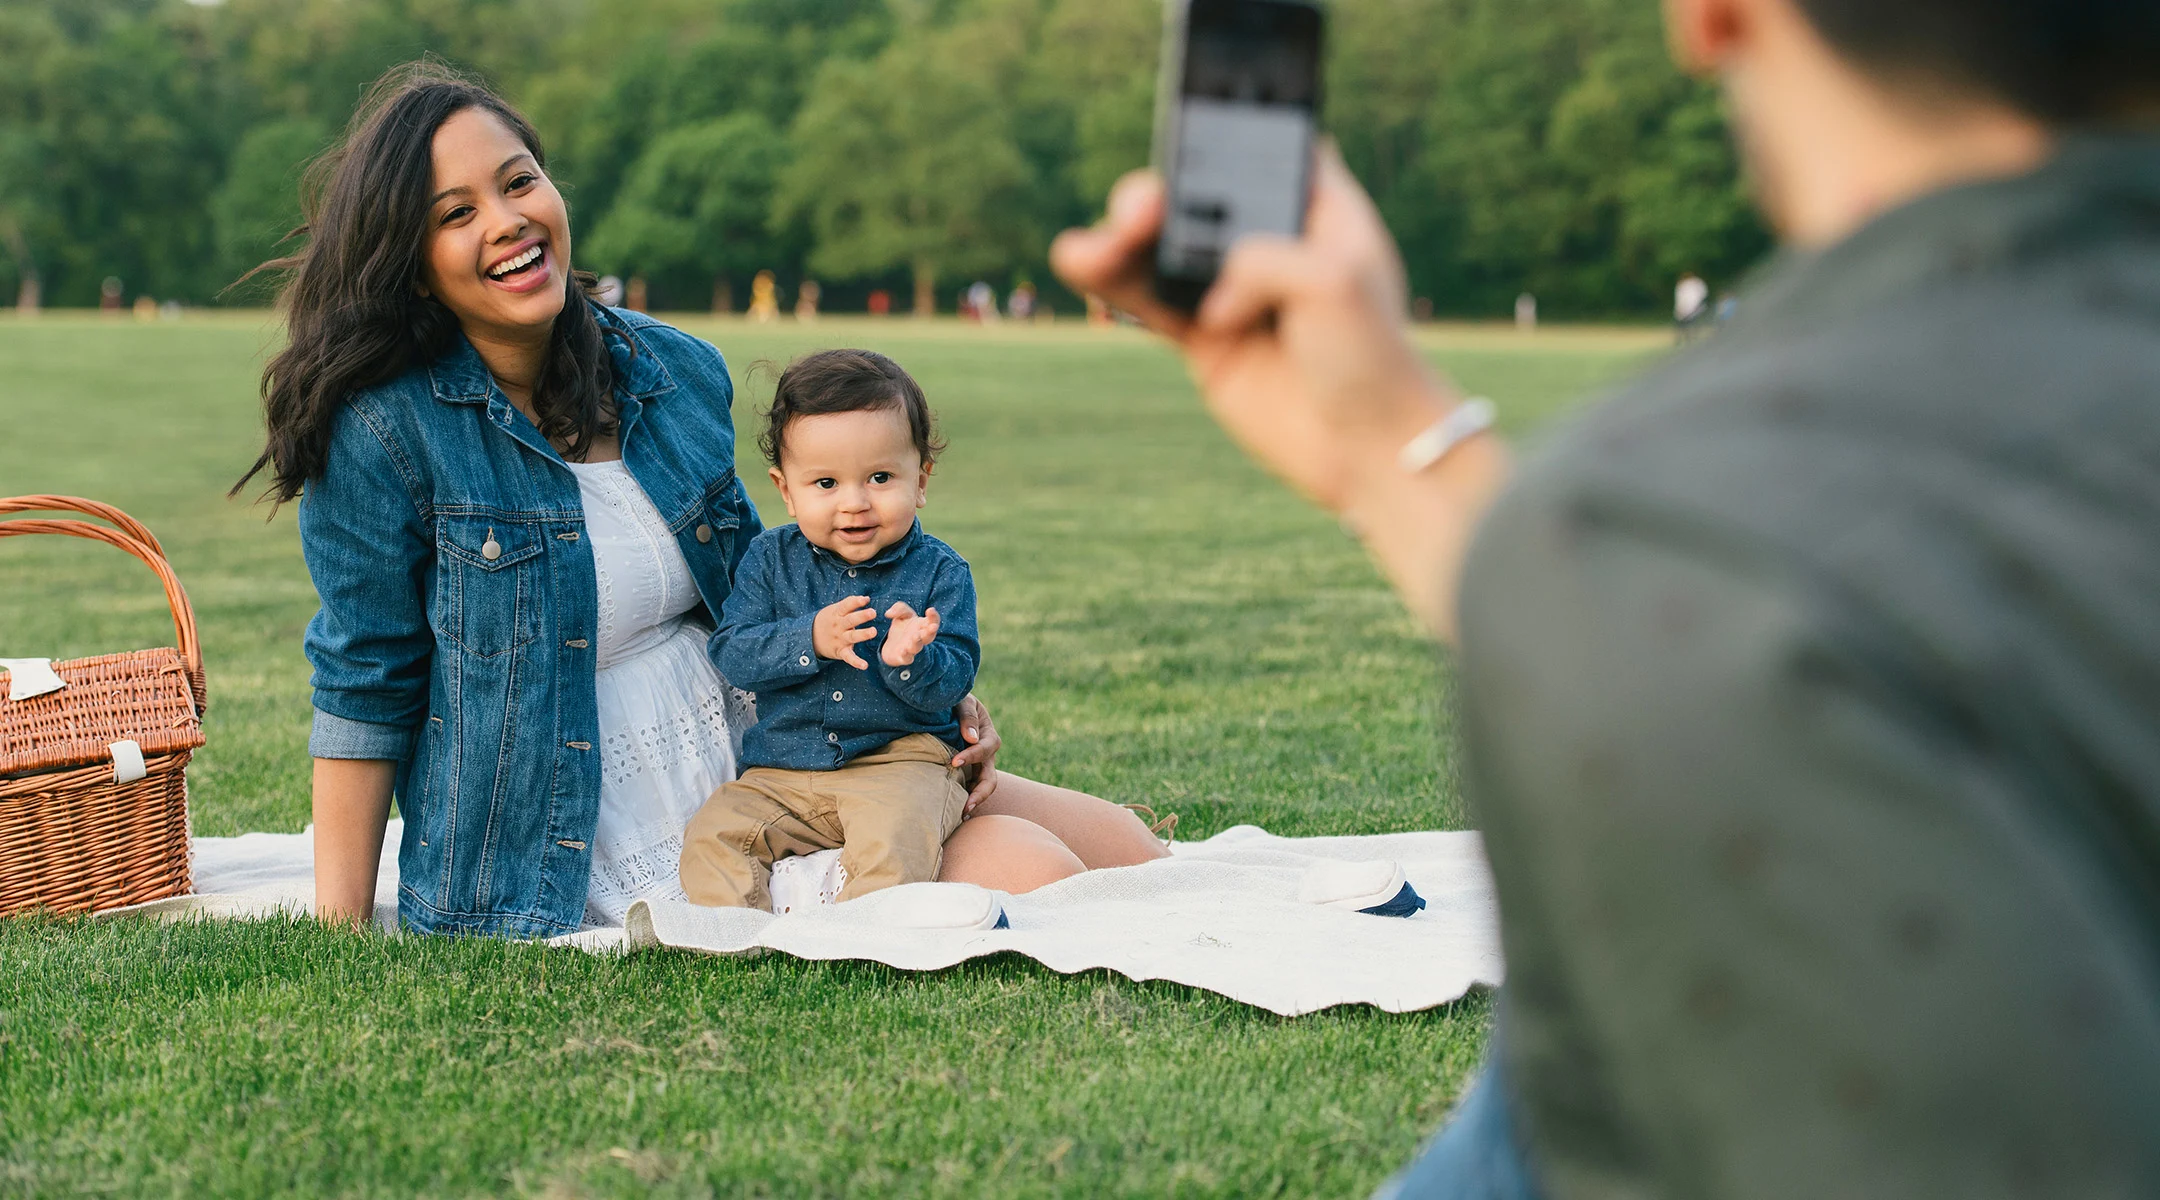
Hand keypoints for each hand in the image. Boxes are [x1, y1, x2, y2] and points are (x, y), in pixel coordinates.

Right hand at [814, 595, 876, 668]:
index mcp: (837, 613)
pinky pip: (849, 657)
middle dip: (861, 616)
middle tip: (873, 612)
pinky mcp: (840, 651)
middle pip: (850, 620)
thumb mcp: (835, 610)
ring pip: (852, 636)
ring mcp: (839, 639)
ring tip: (874, 631)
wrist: (810, 637)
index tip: (865, 600)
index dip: (855, 602)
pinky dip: (856, 662)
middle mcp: (839, 626)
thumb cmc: (829, 620)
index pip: (846, 605)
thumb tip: (867, 598)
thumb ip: (850, 604)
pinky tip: (865, 665)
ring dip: (863, 634)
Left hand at [881, 602, 940, 666]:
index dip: (934, 616)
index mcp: (923, 626)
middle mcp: (920, 638)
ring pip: (918, 646)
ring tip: (916, 636)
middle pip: (929, 636)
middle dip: (931, 631)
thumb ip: (899, 609)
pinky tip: (904, 651)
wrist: (892, 645)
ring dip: (917, 642)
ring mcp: (913, 648)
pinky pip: (907, 658)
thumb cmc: (902, 627)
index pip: (933, 621)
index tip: (930, 610)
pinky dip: (906, 655)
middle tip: (933, 626)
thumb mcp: (902, 613)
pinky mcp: (904, 657)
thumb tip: (888, 614)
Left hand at [952, 693, 1000, 811]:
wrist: (949, 708)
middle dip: (979, 794)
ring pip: (981, 788)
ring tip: (960, 815)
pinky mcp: (967, 773)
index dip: (971, 756)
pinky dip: (963, 800)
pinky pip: (968, 789)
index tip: (954, 762)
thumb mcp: (963, 701)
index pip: (985, 749)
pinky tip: (953, 813)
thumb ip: (967, 716)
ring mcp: (978, 767)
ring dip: (973, 802)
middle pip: (990, 779)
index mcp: (989, 735)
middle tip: (966, 806)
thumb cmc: (956, 700)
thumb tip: (971, 738)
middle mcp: (987, 755)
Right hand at [1050, 143, 1450, 513]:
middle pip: (1199, 195)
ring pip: (1162, 246)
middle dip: (1161, 194)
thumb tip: (1210, 300)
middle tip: (1146, 209)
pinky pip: (1148, 299)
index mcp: (1318, 207)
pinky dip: (1112, 282)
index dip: (1224, 139)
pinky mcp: (1204, 338)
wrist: (1368, 449)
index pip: (1263, 149)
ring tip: (1093, 247)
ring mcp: (1233, 290)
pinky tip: (1080, 261)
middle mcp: (1270, 240)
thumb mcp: (1333, 281)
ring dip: (1123, 238)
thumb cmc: (1372, 357)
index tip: (1193, 148)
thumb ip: (1260, 259)